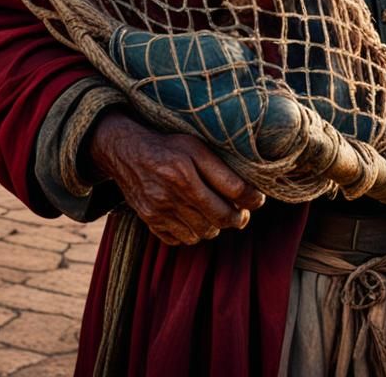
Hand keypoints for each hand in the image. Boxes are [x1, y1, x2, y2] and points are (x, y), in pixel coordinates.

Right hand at [88, 110, 265, 245]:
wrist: (127, 152)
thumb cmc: (169, 147)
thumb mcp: (196, 146)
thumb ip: (220, 167)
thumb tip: (248, 191)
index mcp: (188, 167)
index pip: (234, 190)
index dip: (252, 198)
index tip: (257, 200)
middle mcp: (174, 190)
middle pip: (221, 217)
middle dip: (238, 218)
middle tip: (242, 214)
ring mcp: (160, 209)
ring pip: (203, 233)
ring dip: (215, 227)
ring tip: (217, 215)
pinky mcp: (150, 220)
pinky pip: (181, 240)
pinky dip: (192, 234)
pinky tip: (195, 219)